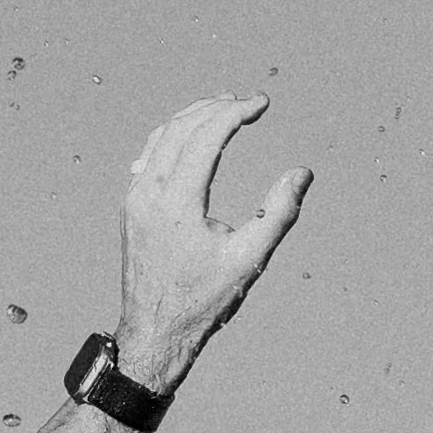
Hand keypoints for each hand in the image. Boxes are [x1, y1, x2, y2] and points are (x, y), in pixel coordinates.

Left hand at [112, 94, 307, 377]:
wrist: (155, 332)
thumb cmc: (203, 301)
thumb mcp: (249, 261)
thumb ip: (278, 213)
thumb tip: (301, 173)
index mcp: (176, 203)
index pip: (206, 137)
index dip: (236, 113)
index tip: (261, 104)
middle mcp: (148, 194)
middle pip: (180, 128)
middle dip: (215, 108)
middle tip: (246, 101)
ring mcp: (134, 200)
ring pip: (160, 138)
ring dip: (192, 117)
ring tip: (221, 107)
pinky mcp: (131, 209)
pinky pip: (148, 157)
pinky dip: (172, 137)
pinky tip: (187, 137)